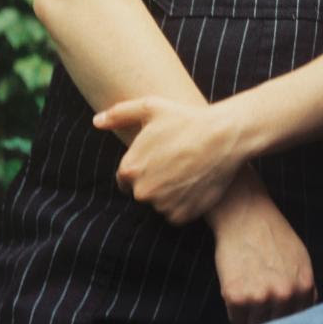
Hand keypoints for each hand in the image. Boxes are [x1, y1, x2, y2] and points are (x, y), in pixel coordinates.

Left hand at [95, 96, 244, 223]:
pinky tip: (196, 184)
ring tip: (189, 171)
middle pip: (143, 192)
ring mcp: (162, 206)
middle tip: (177, 163)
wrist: (226, 136)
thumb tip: (97, 121)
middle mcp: (142, 192)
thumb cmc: (188, 119)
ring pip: (160, 204)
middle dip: (155, 181)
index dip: (143, 167)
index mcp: (130, 169)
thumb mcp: (152, 107)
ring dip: (169, 193)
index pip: (126, 178)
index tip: (160, 158)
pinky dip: (184, 204)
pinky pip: (177, 214)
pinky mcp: (181, 216)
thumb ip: (120, 114)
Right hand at [208, 167, 315, 323]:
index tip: (278, 318)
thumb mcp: (301, 259)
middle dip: (268, 321)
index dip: (286, 321)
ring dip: (250, 318)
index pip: (298, 322)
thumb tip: (304, 313)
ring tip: (249, 294)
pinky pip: (236, 320)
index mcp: (304, 287)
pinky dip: (235, 311)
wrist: (246, 216)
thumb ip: (304, 289)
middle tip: (260, 307)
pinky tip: (238, 289)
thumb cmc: (274, 236)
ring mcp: (260, 297)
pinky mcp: (236, 297)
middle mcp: (285, 295)